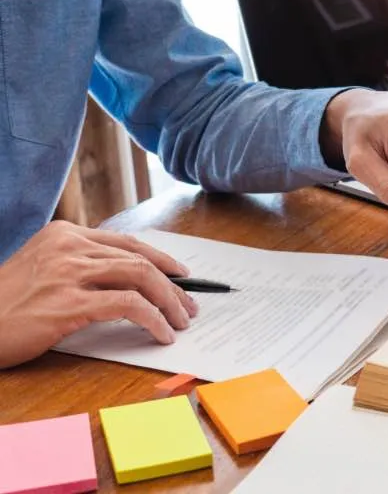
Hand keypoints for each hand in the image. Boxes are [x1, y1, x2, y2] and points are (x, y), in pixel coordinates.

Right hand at [0, 221, 197, 368]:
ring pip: (140, 277)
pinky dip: (153, 318)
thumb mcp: (43, 270)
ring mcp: (69, 273)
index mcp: (65, 235)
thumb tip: (132, 282)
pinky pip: (129, 305)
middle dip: (172, 283)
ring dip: (169, 301)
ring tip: (181, 321)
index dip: (160, 259)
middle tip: (189, 305)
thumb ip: (81, 267)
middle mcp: (69, 246)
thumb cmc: (6, 304)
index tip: (180, 275)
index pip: (127, 243)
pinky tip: (161, 332)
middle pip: (139, 259)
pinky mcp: (69, 303)